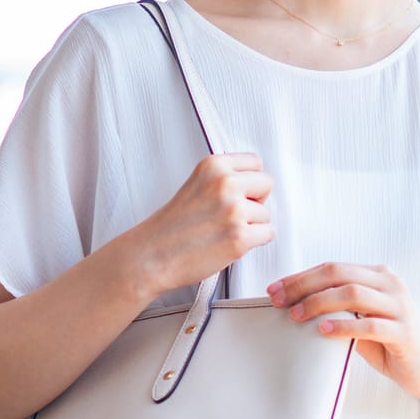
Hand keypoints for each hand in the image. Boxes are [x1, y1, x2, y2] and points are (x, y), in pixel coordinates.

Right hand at [135, 153, 273, 295]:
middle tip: (233, 214)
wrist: (151, 256)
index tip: (239, 192)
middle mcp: (225, 183)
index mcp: (213, 166)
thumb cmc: (172, 226)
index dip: (249, 181)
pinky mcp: (240, 236)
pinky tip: (231, 242)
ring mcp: (234, 210)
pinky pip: (268, 234)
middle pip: (267, 184)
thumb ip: (224, 178)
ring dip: (252, 225)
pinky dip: (255, 241)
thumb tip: (256, 182)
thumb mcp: (196, 185)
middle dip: (256, 200)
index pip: (255, 162)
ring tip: (224, 231)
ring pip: (267, 213)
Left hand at [268, 263, 419, 401]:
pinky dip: (343, 326)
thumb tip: (296, 307)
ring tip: (296, 315)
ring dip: (319, 302)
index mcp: (379, 276)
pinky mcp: (404, 332)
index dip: (301, 276)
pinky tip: (323, 331)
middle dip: (304, 285)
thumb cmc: (392, 344)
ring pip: (353, 293)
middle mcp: (391, 284)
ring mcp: (400, 307)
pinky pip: (369, 325)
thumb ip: (340, 311)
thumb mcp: (363, 321)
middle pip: (340, 273)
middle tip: (278, 300)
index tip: (274, 290)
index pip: (333, 267)